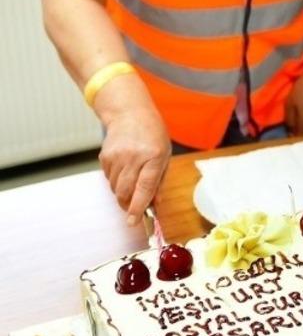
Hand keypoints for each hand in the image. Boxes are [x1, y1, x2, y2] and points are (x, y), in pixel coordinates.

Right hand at [99, 104, 170, 225]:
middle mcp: (134, 157)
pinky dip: (116, 181)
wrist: (130, 113)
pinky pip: (108, 178)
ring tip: (132, 180)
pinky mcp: (105, 156)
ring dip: (123, 192)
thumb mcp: (164, 154)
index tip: (134, 221)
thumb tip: (154, 203)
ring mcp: (117, 156)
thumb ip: (159, 180)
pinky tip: (124, 169)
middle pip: (126, 192)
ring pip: (115, 188)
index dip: (139, 207)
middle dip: (129, 205)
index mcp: (154, 156)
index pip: (145, 187)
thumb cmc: (152, 134)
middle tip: (134, 207)